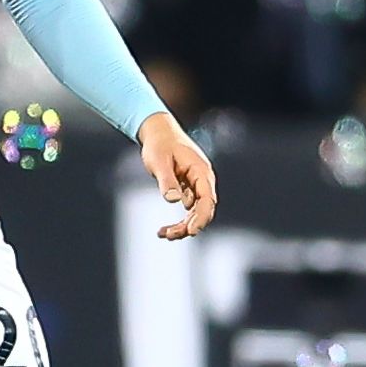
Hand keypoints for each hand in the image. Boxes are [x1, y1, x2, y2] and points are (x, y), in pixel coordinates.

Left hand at [137, 112, 216, 239]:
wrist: (158, 132)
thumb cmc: (159, 144)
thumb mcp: (159, 161)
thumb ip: (167, 180)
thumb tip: (173, 200)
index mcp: (201, 171)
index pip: (207, 199)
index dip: (201, 217)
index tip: (192, 231)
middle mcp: (203, 180)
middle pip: (203, 209)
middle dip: (189, 225)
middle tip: (170, 235)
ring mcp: (197, 185)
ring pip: (196, 212)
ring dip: (183, 226)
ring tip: (164, 234)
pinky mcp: (189, 189)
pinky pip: (188, 210)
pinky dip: (178, 221)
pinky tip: (163, 230)